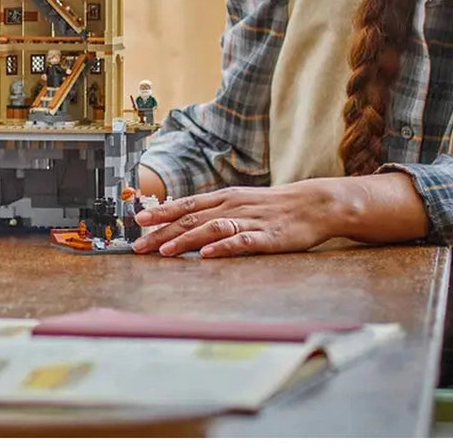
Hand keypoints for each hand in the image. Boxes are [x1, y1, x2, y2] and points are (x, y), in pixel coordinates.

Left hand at [132, 180, 341, 257]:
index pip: (185, 204)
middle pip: (191, 219)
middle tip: (139, 245)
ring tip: (165, 251)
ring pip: (211, 229)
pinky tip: (209, 255)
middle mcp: (231, 206)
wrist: (314, 204)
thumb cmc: (273, 206)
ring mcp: (249, 221)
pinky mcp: (268, 237)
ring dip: (186, 239)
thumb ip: (215, 211)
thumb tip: (185, 220)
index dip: (161, 212)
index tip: (138, 221)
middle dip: (162, 232)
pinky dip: (224, 248)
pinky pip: (243, 242)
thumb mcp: (239, 202)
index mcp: (223, 198)